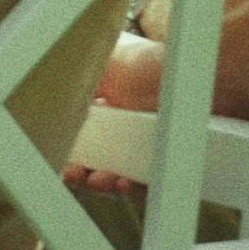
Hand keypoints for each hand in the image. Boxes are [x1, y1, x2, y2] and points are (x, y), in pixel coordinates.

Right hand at [59, 34, 166, 200]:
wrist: (201, 83)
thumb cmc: (151, 66)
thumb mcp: (103, 62)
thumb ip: (75, 79)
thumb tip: (46, 94)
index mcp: (112, 93)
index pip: (84, 125)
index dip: (69, 143)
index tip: (56, 154)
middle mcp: (130, 117)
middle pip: (98, 152)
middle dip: (81, 166)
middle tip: (71, 174)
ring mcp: (150, 140)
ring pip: (118, 170)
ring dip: (102, 179)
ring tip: (96, 180)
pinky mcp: (169, 161)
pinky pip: (146, 183)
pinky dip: (131, 187)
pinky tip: (123, 183)